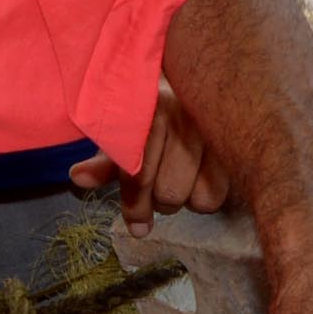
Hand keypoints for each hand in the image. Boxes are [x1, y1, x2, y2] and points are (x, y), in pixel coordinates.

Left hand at [73, 86, 233, 228]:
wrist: (196, 87)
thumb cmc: (151, 117)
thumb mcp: (124, 135)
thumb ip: (105, 159)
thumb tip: (78, 178)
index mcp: (150, 111)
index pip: (140, 172)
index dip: (135, 204)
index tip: (137, 226)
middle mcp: (184, 118)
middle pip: (168, 193)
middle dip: (159, 200)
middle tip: (158, 191)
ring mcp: (213, 132)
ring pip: (195, 198)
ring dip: (183, 199)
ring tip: (179, 181)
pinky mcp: (234, 148)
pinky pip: (215, 196)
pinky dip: (204, 197)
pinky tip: (199, 179)